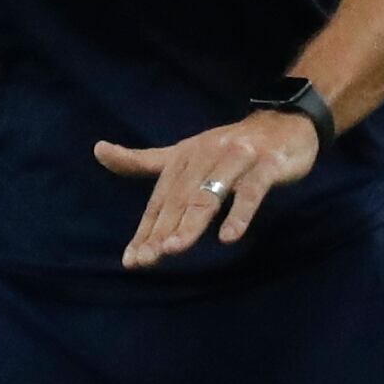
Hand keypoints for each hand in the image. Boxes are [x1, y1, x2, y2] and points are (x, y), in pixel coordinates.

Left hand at [96, 110, 320, 269]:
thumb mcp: (184, 153)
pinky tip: (228, 237)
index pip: (161, 199)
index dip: (146, 228)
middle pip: (180, 198)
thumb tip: (97, 150)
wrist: (285, 123)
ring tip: (173, 249)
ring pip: (210, 194)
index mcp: (184, 157)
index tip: (131, 259)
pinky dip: (239, 213)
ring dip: (191, 221)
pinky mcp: (267, 165)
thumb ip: (144, 160)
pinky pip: (251, 192)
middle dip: (162, 229)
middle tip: (146, 259)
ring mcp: (237, 159)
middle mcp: (206, 155)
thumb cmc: (230, 146)